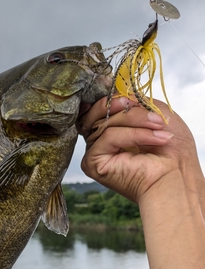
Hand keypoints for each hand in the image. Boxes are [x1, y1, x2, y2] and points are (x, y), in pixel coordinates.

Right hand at [78, 96, 198, 203]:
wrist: (177, 175)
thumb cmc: (170, 150)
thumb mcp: (153, 113)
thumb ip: (133, 102)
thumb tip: (117, 94)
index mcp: (110, 130)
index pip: (99, 107)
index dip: (112, 99)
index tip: (131, 98)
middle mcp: (99, 142)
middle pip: (100, 113)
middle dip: (127, 109)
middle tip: (150, 113)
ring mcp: (95, 152)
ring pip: (106, 124)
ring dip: (137, 122)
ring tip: (160, 128)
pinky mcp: (92, 163)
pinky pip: (107, 138)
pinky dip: (133, 135)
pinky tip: (154, 139)